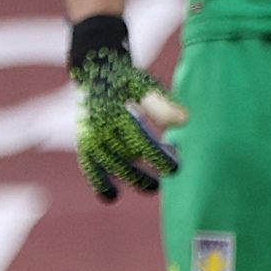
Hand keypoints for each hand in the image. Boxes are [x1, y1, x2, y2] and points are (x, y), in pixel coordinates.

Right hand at [69, 28, 182, 202]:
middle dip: (145, 170)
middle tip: (166, 178)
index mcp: (115, 113)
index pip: (139, 141)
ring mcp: (90, 137)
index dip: (157, 157)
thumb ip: (162, 104)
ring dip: (131, 177)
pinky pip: (91, 167)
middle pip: (125, 157)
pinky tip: (112, 196)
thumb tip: (185, 120)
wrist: (97, 73)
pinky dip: (100, 182)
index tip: (175, 167)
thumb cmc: (128, 81)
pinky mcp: (85, 145)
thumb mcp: (144, 85)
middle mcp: (99, 127)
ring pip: (111, 165)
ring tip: (152, 186)